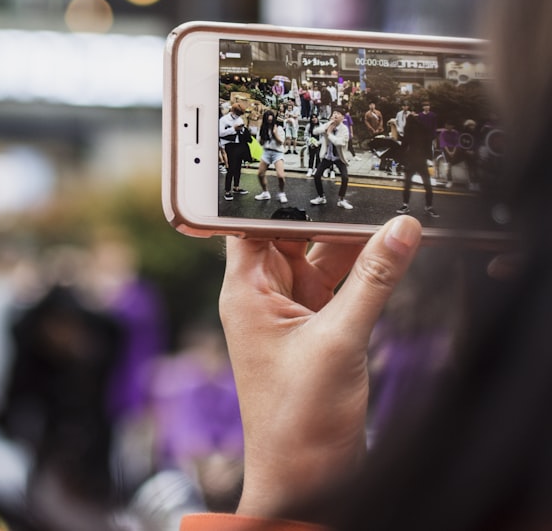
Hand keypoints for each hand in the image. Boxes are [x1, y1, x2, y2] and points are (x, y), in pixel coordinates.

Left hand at [219, 216, 421, 516]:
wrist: (305, 479)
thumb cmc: (296, 420)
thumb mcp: (340, 340)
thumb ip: (373, 281)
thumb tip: (400, 231)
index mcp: (246, 292)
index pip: (250, 224)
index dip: (276, 194)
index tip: (308, 166)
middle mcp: (263, 296)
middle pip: (291, 235)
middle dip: (324, 215)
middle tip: (364, 189)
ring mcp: (290, 312)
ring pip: (318, 258)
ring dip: (348, 243)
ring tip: (385, 216)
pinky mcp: (316, 328)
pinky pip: (337, 285)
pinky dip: (360, 271)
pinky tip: (387, 253)